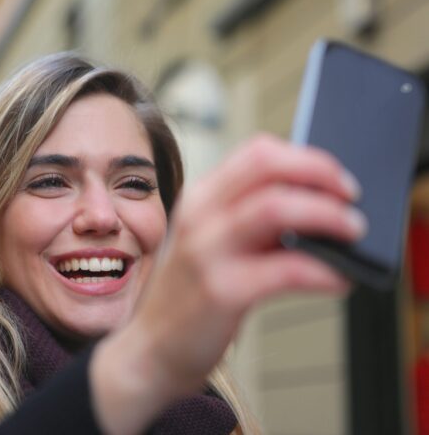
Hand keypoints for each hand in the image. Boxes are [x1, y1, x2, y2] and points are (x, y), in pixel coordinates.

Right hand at [91, 134, 365, 433]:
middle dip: (320, 173)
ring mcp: (206, 252)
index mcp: (198, 199)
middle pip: (267, 166)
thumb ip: (250, 223)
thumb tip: (317, 210)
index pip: (257, 152)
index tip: (334, 177)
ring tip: (352, 231)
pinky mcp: (221, 291)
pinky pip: (287, 269)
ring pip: (277, 208)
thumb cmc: (187, 297)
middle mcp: (198, 216)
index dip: (305, 158)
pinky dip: (323, 270)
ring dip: (327, 215)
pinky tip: (339, 279)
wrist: (149, 350)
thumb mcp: (208, 244)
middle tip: (350, 197)